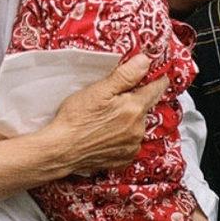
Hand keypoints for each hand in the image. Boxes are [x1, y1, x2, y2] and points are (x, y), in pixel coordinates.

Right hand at [47, 54, 156, 174]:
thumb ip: (125, 75)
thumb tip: (145, 61)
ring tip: (107, 119)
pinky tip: (106, 133)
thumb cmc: (76, 118)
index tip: (158, 76)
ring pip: (137, 126)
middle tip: (115, 100)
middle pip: (145, 108)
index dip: (157, 80)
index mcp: (134, 108)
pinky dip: (123, 137)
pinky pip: (130, 143)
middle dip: (135, 102)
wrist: (61, 149)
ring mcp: (132, 146)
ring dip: (129, 120)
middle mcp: (138, 129)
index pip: (156, 89)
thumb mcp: (98, 90)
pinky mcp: (124, 159)